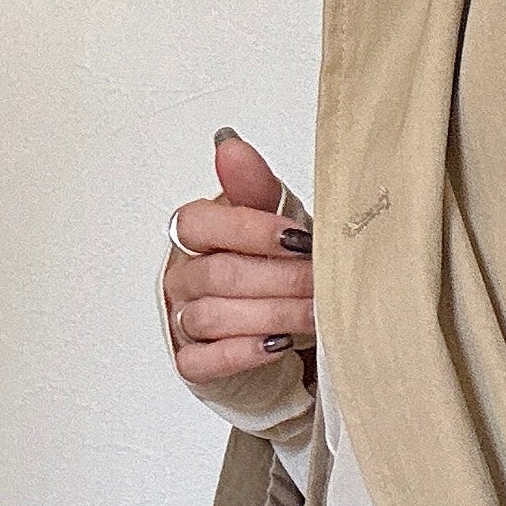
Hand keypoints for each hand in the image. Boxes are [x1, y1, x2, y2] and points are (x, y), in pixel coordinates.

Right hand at [166, 133, 315, 385]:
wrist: (278, 324)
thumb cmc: (273, 267)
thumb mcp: (274, 223)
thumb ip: (254, 187)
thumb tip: (229, 144)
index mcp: (195, 236)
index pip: (198, 224)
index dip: (249, 230)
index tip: (298, 237)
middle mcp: (182, 276)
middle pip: (217, 274)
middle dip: (278, 278)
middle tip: (322, 281)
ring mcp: (182, 320)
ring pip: (214, 316)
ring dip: (272, 314)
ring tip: (316, 314)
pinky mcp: (192, 361)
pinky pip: (205, 360)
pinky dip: (243, 353)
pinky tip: (277, 345)